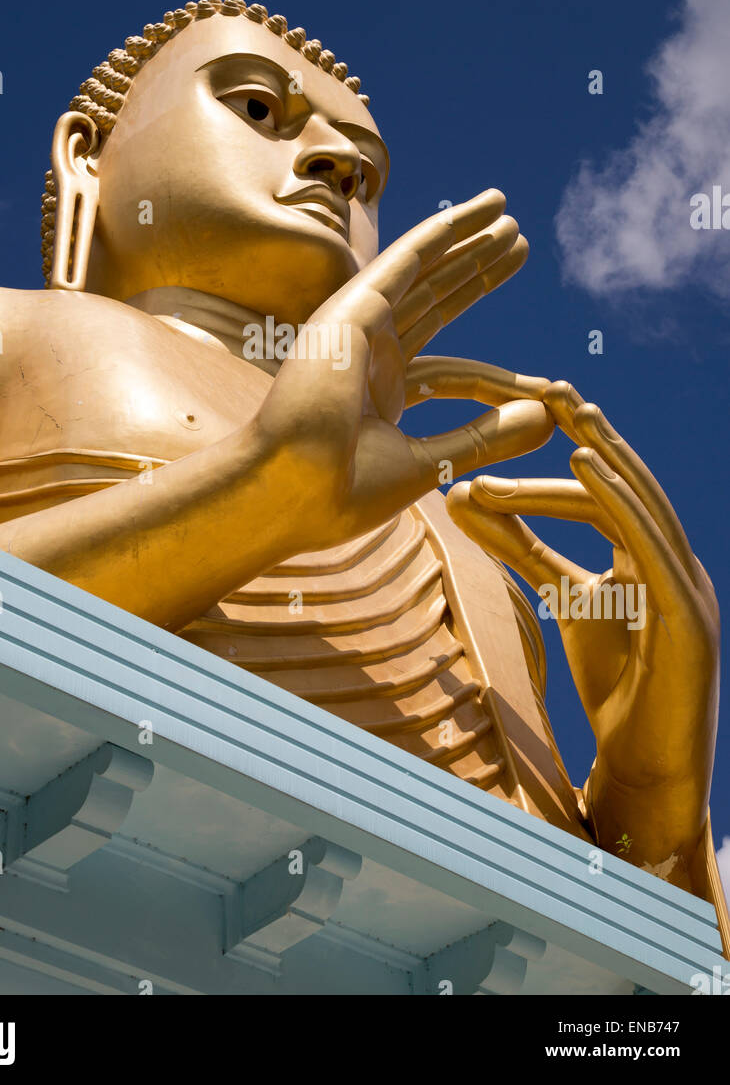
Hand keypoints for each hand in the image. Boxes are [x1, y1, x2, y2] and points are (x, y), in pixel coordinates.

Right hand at [251, 191, 553, 552]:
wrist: (293, 491)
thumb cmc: (342, 491)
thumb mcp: (432, 462)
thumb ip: (485, 437)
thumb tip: (547, 418)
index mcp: (380, 392)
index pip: (444, 361)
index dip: (489, 357)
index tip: (541, 375)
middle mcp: (369, 353)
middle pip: (435, 299)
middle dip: (475, 269)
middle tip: (516, 241)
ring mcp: (358, 328)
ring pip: (424, 272)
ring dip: (465, 241)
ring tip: (507, 215)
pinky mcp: (353, 310)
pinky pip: (404, 261)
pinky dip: (438, 235)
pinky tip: (471, 215)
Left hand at [444, 374, 718, 858]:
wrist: (647, 769)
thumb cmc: (615, 684)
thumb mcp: (564, 598)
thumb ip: (521, 548)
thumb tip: (462, 495)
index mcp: (649, 552)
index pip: (605, 485)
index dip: (568, 438)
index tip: (524, 399)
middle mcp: (674, 557)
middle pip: (627, 481)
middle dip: (587, 428)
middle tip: (542, 383)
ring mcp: (690, 585)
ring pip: (642, 503)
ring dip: (603, 450)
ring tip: (563, 405)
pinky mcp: (690, 616)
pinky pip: (652, 544)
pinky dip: (620, 498)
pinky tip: (586, 461)